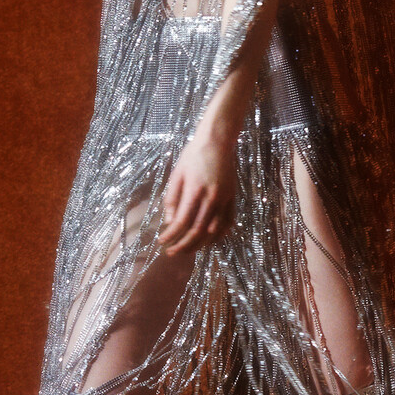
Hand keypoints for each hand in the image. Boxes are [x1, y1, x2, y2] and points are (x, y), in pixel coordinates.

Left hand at [158, 130, 236, 254]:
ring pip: (214, 232)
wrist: (218, 141)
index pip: (182, 222)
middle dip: (184, 246)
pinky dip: (218, 236)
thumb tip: (170, 221)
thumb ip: (172, 199)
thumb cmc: (193, 156)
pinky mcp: (233, 199)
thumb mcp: (176, 174)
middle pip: (198, 232)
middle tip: (172, 253)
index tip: (162, 241)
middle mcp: (212, 199)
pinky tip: (208, 241)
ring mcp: (225, 200)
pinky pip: (227, 223)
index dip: (171, 235)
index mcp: (195, 191)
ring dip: (200, 245)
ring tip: (187, 250)